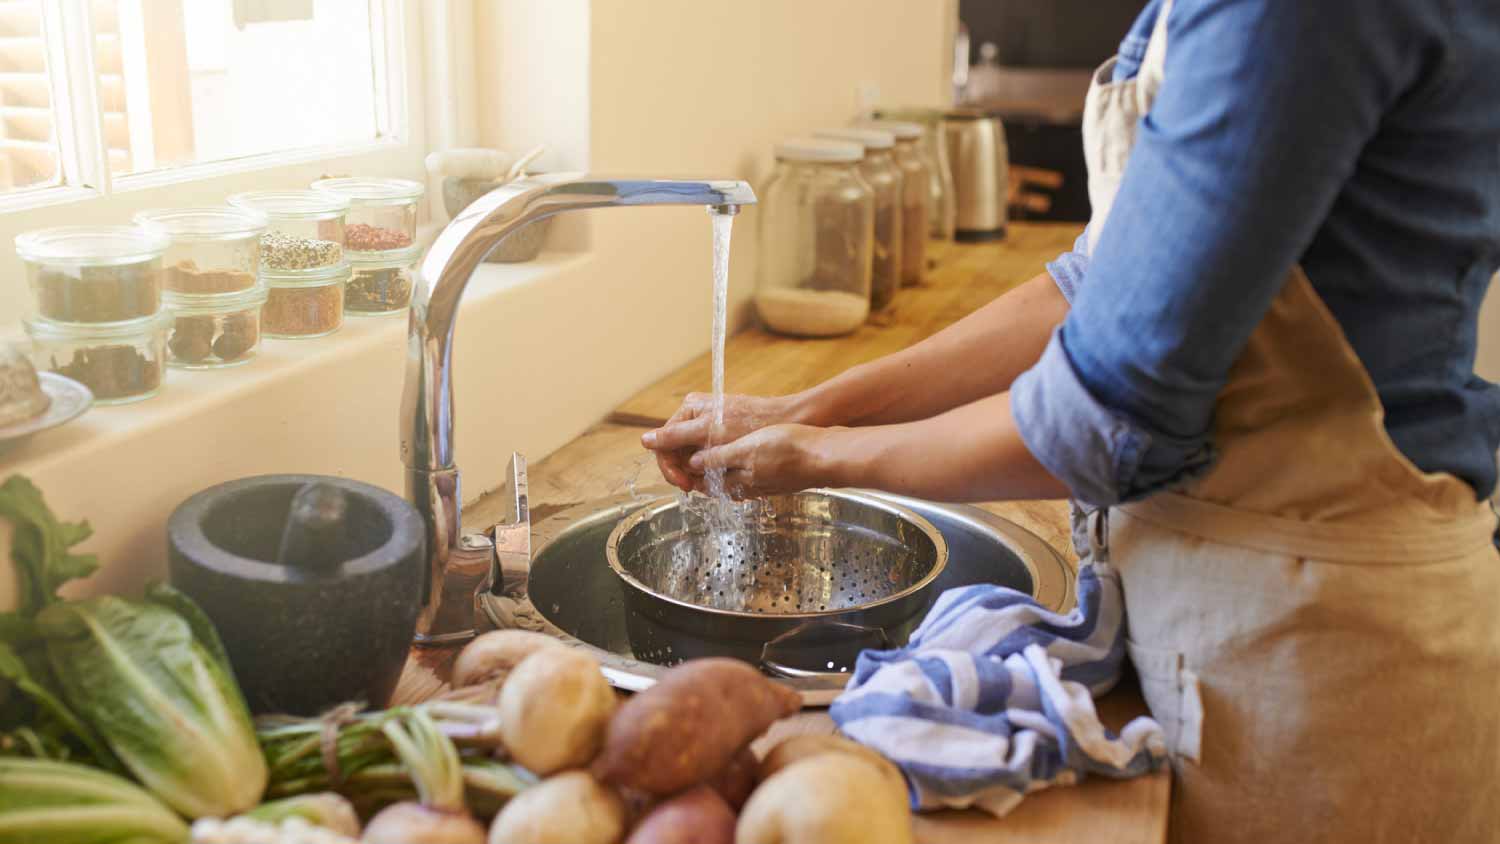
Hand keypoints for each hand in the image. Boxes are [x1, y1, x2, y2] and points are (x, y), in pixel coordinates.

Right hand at [641, 392, 805, 490]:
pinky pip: (709, 459)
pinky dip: (714, 472)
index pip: (665, 443)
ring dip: (700, 475)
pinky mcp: (724, 439)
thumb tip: (645, 441)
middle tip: (697, 489)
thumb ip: (677, 437)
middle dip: (686, 473)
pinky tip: (725, 481)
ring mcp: (710, 428)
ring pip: (694, 459)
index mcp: (689, 410)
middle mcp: (696, 418)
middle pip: (678, 453)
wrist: (788, 421)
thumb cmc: (752, 423)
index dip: (670, 467)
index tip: (684, 485)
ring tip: (715, 486)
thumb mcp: (711, 432)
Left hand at [687, 424, 841, 497]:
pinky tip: (741, 459)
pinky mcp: (777, 479)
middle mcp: (748, 487)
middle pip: (715, 483)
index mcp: (738, 480)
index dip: (687, 471)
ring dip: (719, 471)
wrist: (826, 456)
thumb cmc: (789, 449)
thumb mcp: (747, 448)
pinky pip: (751, 477)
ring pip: (732, 480)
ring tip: (708, 457)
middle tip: (687, 457)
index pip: (702, 481)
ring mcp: (763, 484)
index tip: (676, 457)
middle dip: (699, 473)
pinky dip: (739, 469)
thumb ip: (719, 457)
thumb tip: (693, 463)